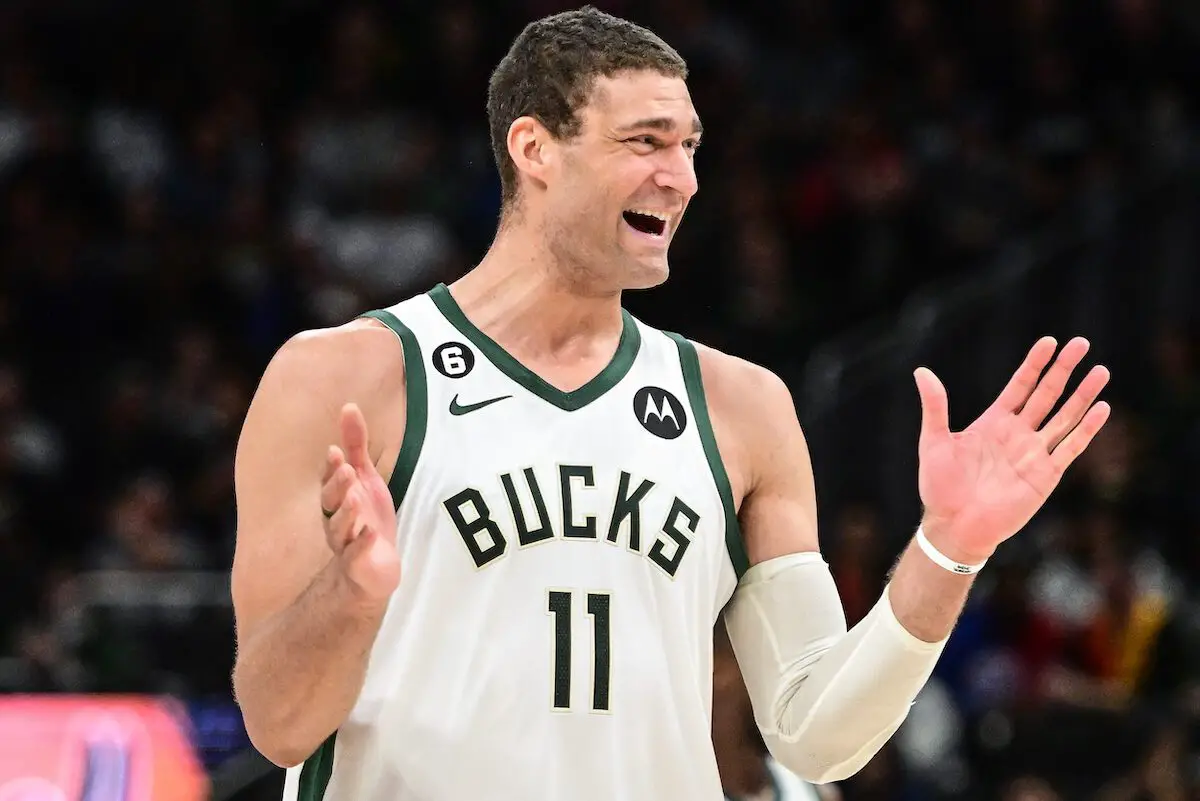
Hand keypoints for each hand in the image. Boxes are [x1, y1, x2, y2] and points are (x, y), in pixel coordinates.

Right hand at [320, 403, 400, 602]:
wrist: (375, 567)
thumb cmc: (368, 518)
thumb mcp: (367, 478)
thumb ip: (357, 445)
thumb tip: (348, 406)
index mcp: (336, 500)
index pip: (330, 481)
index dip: (331, 468)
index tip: (335, 450)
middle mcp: (335, 521)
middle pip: (331, 504)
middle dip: (338, 486)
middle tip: (347, 470)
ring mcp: (345, 544)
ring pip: (340, 529)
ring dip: (347, 513)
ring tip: (356, 497)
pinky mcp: (357, 565)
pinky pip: (356, 555)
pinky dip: (362, 545)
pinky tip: (370, 534)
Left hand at [913, 336, 1109, 562]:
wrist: (954, 526)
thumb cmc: (940, 486)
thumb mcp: (934, 441)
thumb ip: (935, 406)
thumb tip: (921, 371)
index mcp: (993, 422)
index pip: (1020, 386)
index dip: (1034, 364)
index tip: (1049, 341)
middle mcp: (1018, 434)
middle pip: (1047, 394)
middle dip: (1063, 369)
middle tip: (1081, 343)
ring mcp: (1034, 453)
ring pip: (1064, 417)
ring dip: (1082, 395)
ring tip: (1101, 371)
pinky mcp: (1045, 475)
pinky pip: (1070, 447)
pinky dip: (1086, 429)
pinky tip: (1102, 409)